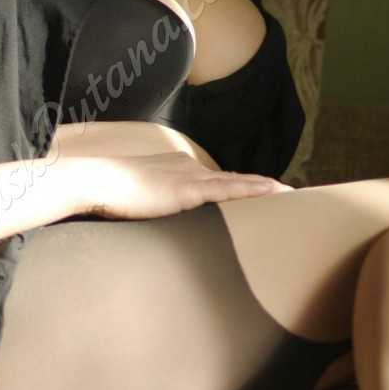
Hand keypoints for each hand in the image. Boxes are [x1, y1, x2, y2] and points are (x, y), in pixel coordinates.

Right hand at [79, 151, 293, 221]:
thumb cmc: (107, 194)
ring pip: (238, 183)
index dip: (239, 188)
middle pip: (232, 179)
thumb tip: (151, 222)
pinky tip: (275, 193)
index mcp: (176, 169)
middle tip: (288, 197)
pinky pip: (231, 189)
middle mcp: (188, 168)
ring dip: (266, 190)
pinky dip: (255, 190)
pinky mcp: (190, 189)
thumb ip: (149, 208)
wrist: (96, 182)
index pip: (215, 181)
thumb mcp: (134, 201)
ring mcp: (190, 177)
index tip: (260, 196)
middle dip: (260, 189)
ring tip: (292, 197)